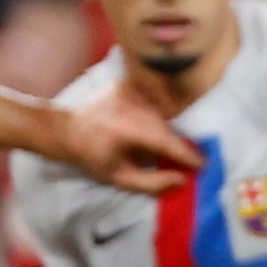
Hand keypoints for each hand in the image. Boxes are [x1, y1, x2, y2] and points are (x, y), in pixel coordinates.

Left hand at [58, 90, 202, 193]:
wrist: (65, 129)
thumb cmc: (91, 158)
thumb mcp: (119, 178)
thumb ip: (152, 183)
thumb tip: (182, 179)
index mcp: (126, 128)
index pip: (166, 141)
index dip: (187, 155)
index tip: (202, 166)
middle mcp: (129, 104)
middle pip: (165, 127)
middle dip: (176, 145)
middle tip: (184, 161)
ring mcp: (128, 90)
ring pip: (160, 114)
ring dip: (165, 131)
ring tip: (159, 146)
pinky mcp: (126, 83)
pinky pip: (150, 102)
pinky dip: (154, 116)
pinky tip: (141, 128)